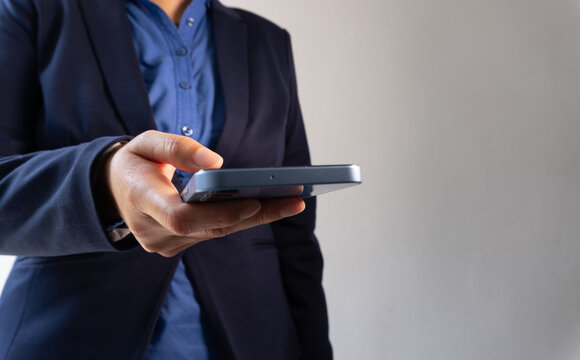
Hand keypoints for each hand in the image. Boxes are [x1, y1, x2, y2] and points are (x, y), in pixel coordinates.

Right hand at [103, 130, 304, 256]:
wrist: (111, 191)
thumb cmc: (134, 163)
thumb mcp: (145, 143)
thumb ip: (177, 148)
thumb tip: (215, 162)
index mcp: (143, 201)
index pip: (184, 218)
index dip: (220, 213)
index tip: (254, 201)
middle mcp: (153, 231)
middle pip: (211, 229)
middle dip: (254, 215)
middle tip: (294, 201)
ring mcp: (164, 243)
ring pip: (216, 233)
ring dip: (253, 218)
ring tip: (291, 202)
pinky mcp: (176, 245)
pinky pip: (212, 233)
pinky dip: (239, 220)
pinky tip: (267, 206)